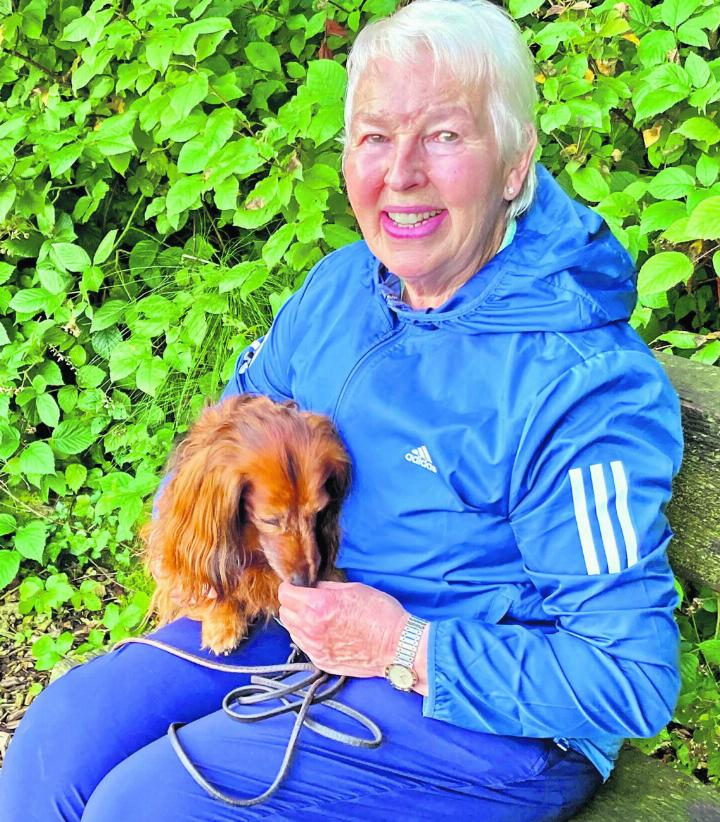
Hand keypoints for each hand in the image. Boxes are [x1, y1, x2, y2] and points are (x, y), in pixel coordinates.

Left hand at [277, 580, 407, 678]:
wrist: (397, 645)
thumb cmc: (380, 614)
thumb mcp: (352, 588)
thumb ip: (326, 588)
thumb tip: (312, 587)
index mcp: (318, 605)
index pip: (285, 594)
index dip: (291, 587)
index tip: (298, 586)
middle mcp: (311, 628)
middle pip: (284, 612)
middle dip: (293, 603)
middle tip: (308, 599)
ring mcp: (315, 648)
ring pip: (291, 630)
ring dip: (299, 621)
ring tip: (318, 616)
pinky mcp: (321, 661)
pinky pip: (304, 645)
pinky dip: (308, 636)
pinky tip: (325, 631)